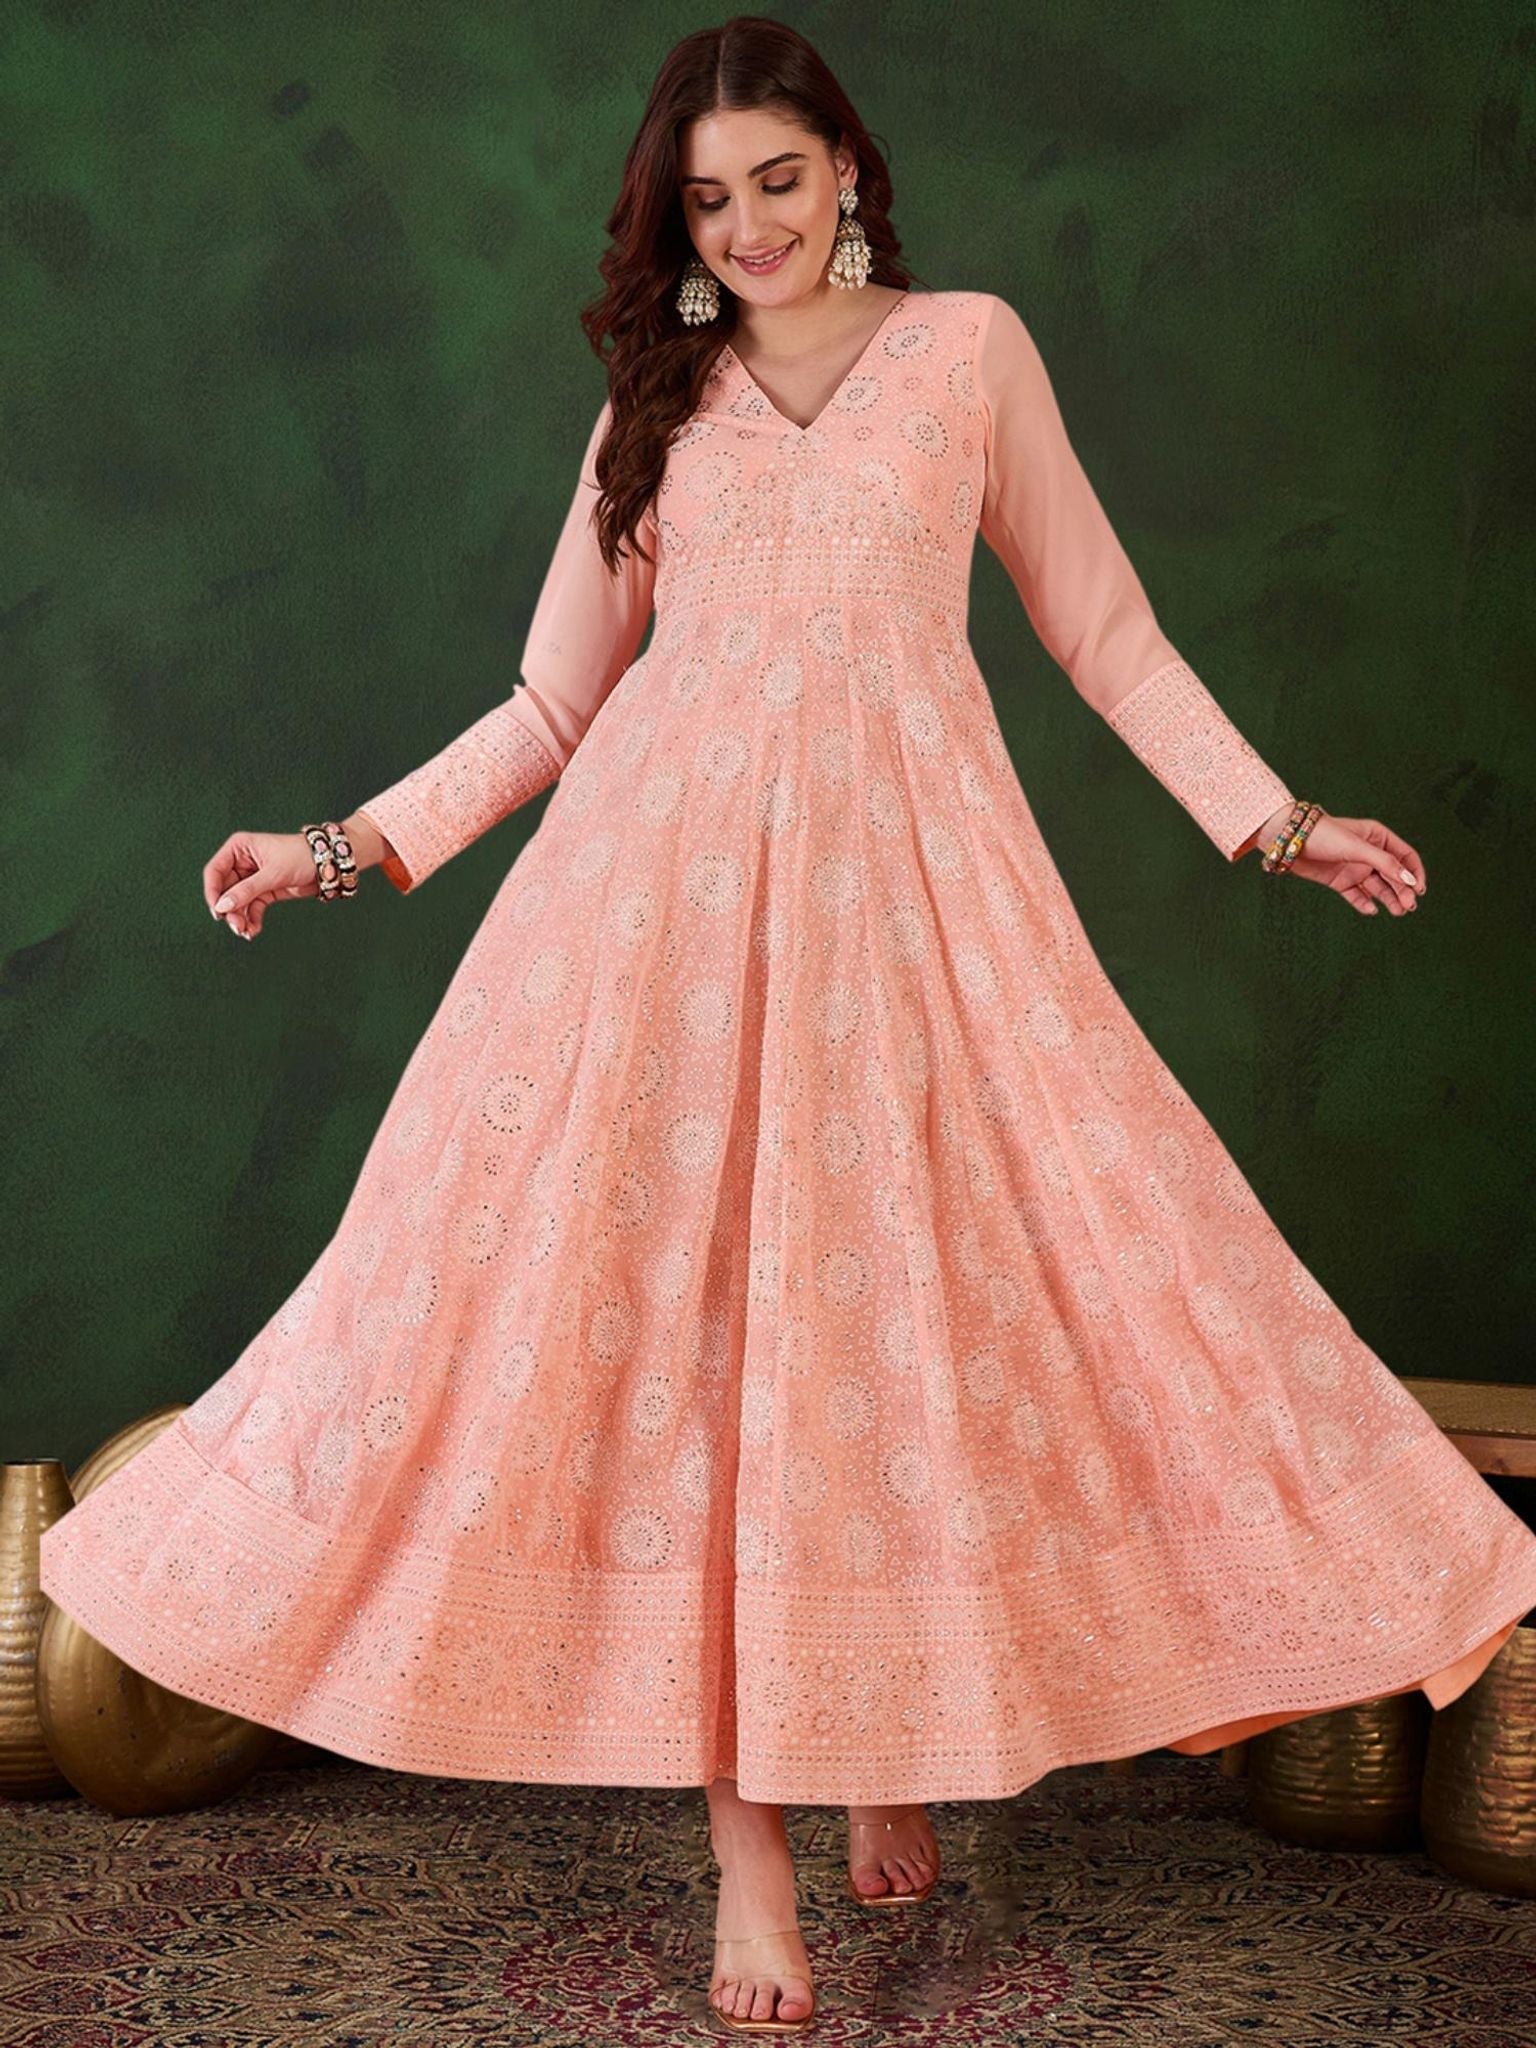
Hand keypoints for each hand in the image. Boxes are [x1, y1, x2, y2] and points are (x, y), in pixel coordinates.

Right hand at [202, 831, 323, 939]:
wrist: (327, 863)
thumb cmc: (300, 857)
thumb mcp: (272, 874)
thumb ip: (246, 891)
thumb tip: (222, 906)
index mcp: (238, 848)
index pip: (214, 871)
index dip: (212, 892)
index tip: (217, 912)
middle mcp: (242, 862)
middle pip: (225, 890)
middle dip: (230, 910)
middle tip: (236, 927)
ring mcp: (252, 878)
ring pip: (237, 902)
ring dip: (240, 918)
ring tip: (246, 932)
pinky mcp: (264, 891)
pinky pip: (251, 907)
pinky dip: (251, 919)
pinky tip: (254, 930)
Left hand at [1257, 805, 1424, 915]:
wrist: (1289, 842)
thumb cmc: (1324, 835)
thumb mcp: (1357, 848)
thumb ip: (1384, 863)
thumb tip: (1409, 880)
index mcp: (1378, 837)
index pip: (1405, 856)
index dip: (1414, 872)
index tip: (1419, 889)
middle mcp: (1369, 853)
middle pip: (1393, 874)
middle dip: (1403, 890)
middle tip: (1409, 907)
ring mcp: (1354, 868)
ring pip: (1378, 887)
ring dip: (1389, 899)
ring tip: (1398, 912)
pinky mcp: (1340, 881)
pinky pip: (1357, 895)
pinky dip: (1365, 903)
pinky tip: (1371, 910)